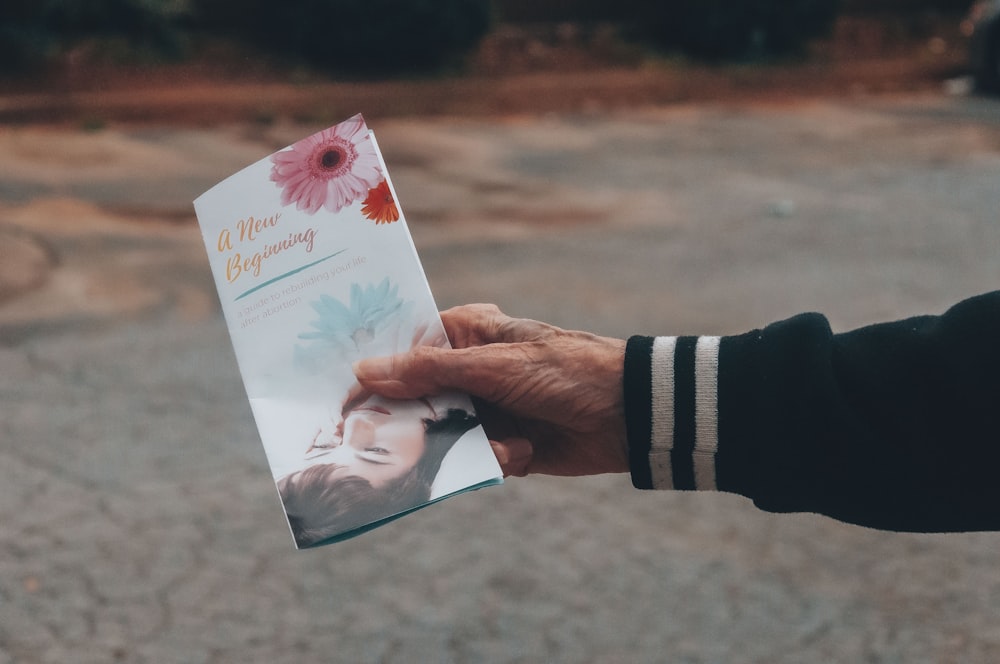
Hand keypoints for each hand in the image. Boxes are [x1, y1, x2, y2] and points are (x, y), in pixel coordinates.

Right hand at [352, 304, 627, 476]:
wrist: (628, 414)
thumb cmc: (563, 370)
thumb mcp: (493, 365)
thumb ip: (429, 370)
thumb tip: (365, 369)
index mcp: (466, 334)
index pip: (404, 348)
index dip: (375, 371)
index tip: (344, 396)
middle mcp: (469, 371)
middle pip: (416, 398)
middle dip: (415, 420)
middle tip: (395, 438)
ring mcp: (486, 409)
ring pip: (443, 434)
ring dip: (464, 444)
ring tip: (502, 440)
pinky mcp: (503, 445)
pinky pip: (474, 458)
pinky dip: (495, 459)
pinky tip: (522, 452)